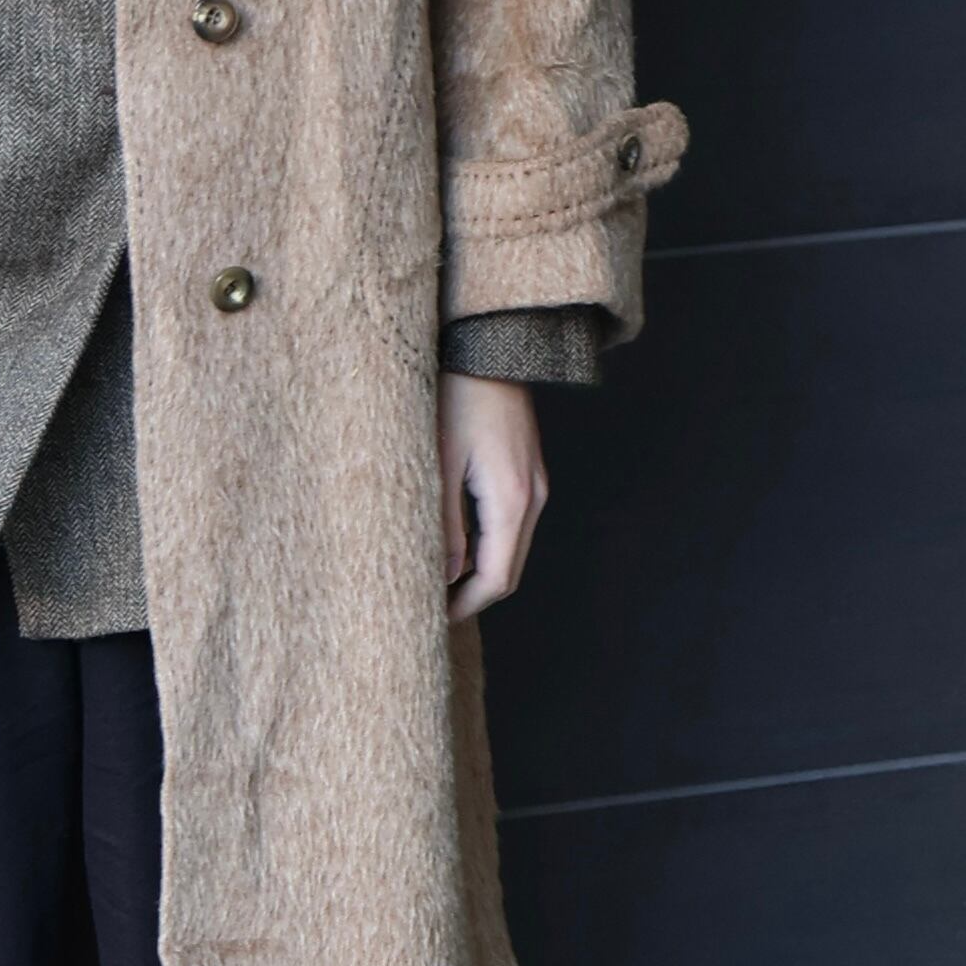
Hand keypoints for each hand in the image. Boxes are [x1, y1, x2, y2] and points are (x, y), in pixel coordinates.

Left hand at [441, 372, 547, 621]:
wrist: (488, 346)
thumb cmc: (456, 396)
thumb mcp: (438, 464)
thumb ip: (442, 525)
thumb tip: (443, 577)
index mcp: (512, 500)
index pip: (496, 578)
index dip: (465, 606)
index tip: (432, 619)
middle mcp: (534, 497)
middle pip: (509, 571)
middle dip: (472, 596)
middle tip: (429, 608)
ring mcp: (535, 485)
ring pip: (510, 550)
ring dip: (478, 572)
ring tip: (435, 581)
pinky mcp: (527, 474)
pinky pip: (510, 526)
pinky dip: (485, 547)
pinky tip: (454, 547)